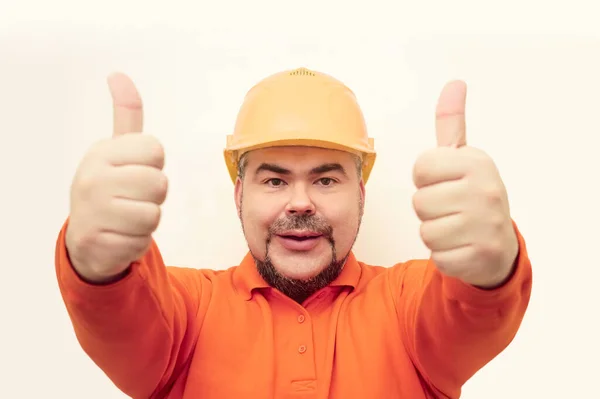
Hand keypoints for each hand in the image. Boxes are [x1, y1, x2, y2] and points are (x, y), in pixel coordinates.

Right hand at [65, 73, 167, 282]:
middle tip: (132, 198)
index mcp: (101, 152)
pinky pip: (142, 241)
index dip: (154, 164)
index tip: (135, 171)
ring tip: (126, 217)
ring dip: (147, 221)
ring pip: (154, 215)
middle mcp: (91, 178)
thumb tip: (118, 75)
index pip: (156, 150)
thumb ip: (126, 115)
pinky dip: (137, 241)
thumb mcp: (117, 150)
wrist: (86, 237)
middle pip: (159, 184)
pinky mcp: (97, 243)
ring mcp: (92, 212)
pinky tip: (120, 236)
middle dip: (154, 196)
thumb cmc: (110, 186)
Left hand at [412, 81, 517, 287]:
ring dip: (435, 233)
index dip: (425, 179)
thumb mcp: (464, 158)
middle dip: (429, 209)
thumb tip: (454, 82)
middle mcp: (486, 190)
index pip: (420, 167)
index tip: (445, 183)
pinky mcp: (481, 255)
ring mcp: (486, 224)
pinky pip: (437, 257)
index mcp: (477, 162)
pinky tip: (461, 247)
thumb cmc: (472, 196)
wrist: (499, 245)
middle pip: (419, 201)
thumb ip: (451, 123)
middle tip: (452, 210)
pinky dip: (444, 256)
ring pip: (426, 231)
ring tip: (456, 228)